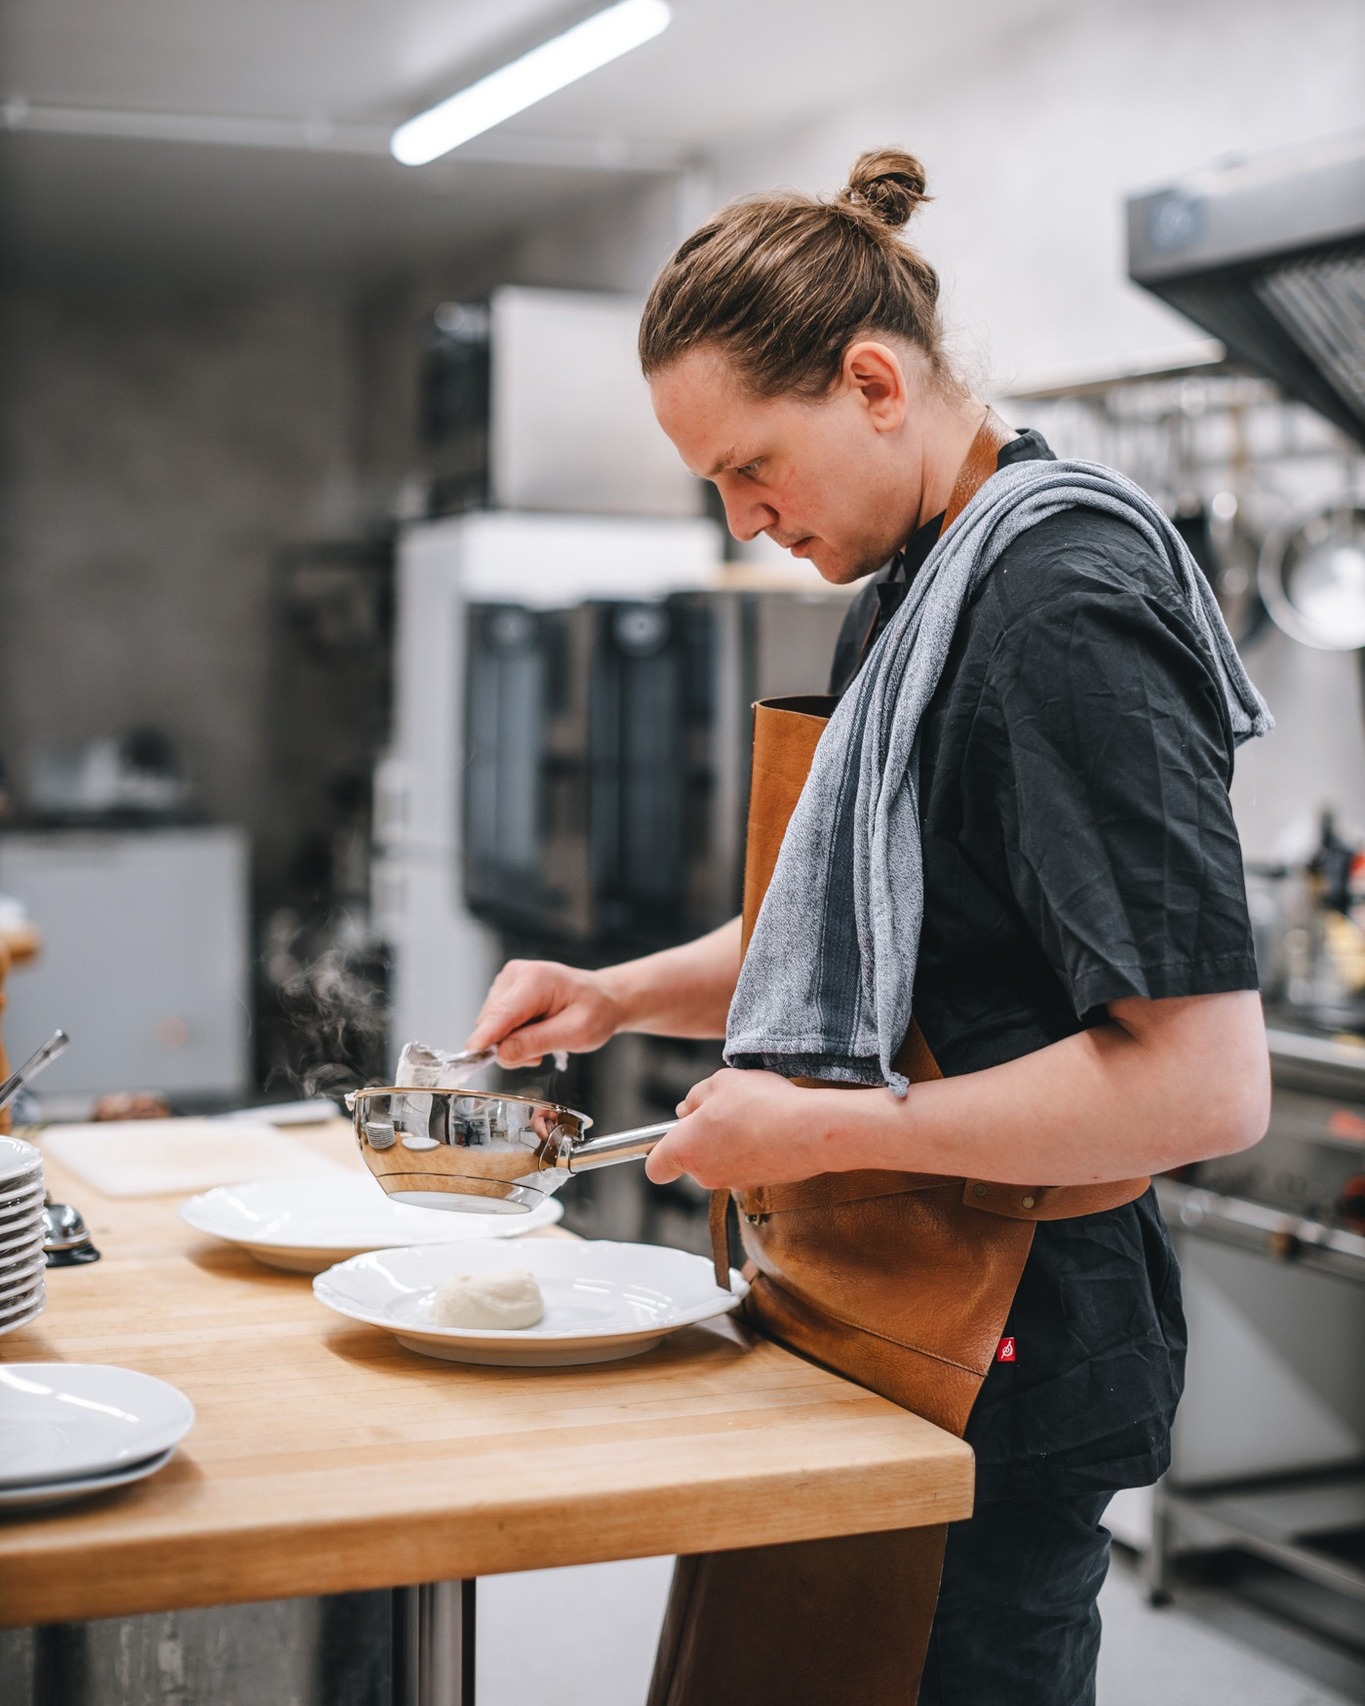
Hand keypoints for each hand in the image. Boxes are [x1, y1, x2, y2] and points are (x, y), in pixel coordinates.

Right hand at [465, 959, 624, 1067]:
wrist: (601, 998)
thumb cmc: (595, 1011)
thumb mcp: (576, 1032)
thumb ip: (538, 1041)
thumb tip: (502, 1054)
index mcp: (536, 979)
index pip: (503, 1013)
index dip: (486, 1036)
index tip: (470, 1054)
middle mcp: (515, 975)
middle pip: (491, 1023)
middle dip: (509, 1047)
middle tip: (541, 1054)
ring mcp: (506, 982)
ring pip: (490, 1026)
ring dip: (512, 1043)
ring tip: (543, 1039)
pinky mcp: (503, 993)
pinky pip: (494, 1024)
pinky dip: (511, 1037)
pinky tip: (534, 1033)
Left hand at [645, 1068, 835, 1190]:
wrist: (809, 1131)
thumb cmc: (761, 1105)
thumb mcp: (719, 1082)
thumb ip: (695, 1096)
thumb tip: (687, 1109)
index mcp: (685, 1150)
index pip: (655, 1167)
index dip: (658, 1150)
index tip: (672, 1132)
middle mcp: (705, 1174)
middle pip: (690, 1159)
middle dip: (701, 1136)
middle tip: (723, 1109)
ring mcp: (733, 1182)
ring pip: (719, 1161)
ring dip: (728, 1141)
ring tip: (751, 1114)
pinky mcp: (759, 1183)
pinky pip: (745, 1164)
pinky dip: (752, 1149)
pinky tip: (769, 1126)